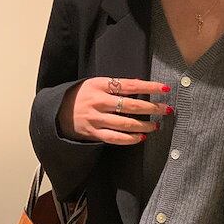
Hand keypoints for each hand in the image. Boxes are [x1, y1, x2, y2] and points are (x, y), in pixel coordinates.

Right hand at [57, 77, 172, 143]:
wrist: (57, 110)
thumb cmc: (81, 95)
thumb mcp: (96, 84)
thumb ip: (116, 85)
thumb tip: (140, 85)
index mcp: (100, 85)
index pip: (129, 85)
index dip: (149, 87)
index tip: (164, 88)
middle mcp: (98, 101)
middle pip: (130, 106)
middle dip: (151, 108)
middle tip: (166, 109)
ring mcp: (95, 118)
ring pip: (125, 124)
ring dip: (143, 125)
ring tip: (155, 125)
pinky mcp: (93, 133)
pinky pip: (114, 138)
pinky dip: (129, 139)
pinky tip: (141, 138)